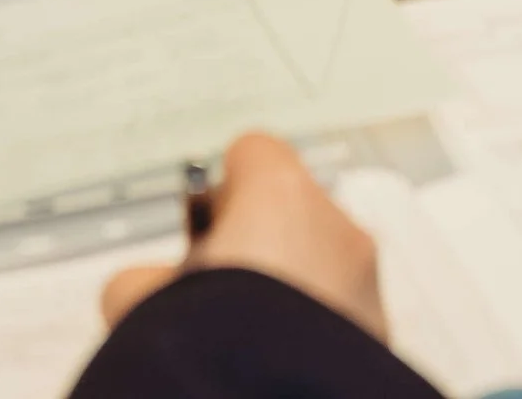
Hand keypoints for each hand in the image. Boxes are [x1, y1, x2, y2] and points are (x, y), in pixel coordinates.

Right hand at [97, 131, 387, 343]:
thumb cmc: (208, 343)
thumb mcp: (143, 305)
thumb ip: (142, 282)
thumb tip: (142, 291)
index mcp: (281, 194)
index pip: (252, 154)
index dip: (220, 193)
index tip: (200, 238)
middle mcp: (334, 226)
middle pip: (289, 215)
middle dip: (256, 251)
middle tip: (213, 304)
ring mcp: (365, 282)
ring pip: (320, 268)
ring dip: (289, 296)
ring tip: (244, 345)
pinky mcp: (379, 336)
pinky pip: (340, 318)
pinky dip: (313, 336)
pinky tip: (275, 367)